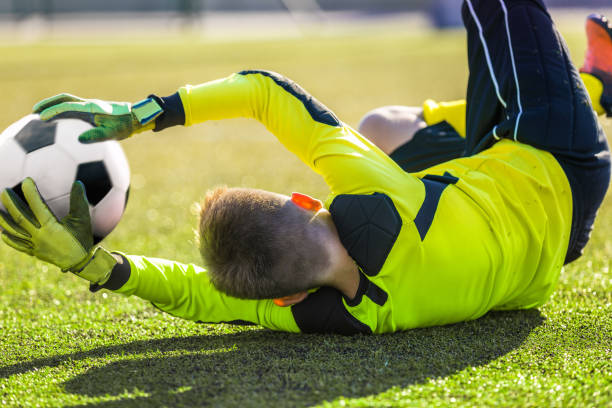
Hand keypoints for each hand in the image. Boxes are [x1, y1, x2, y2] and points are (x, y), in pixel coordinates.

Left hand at [0, 178, 118, 284]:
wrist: (80, 262)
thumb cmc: (82, 239)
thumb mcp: (83, 220)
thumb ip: (79, 201)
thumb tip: (78, 183)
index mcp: (51, 227)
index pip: (37, 207)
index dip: (31, 193)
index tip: (27, 181)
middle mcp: (40, 236)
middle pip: (20, 218)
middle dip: (11, 203)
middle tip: (5, 191)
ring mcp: (35, 245)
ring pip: (14, 231)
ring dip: (4, 220)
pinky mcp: (34, 252)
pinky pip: (17, 245)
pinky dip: (9, 239)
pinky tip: (2, 232)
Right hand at [33, 93, 162, 142]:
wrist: (136, 118)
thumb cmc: (125, 126)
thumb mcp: (113, 133)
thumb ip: (97, 136)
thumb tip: (80, 140)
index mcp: (91, 108)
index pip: (68, 107)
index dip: (54, 112)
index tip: (40, 118)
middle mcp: (88, 104)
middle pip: (64, 99)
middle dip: (48, 104)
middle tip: (33, 112)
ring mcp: (89, 106)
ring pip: (67, 102)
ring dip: (53, 106)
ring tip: (41, 116)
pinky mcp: (91, 110)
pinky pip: (73, 109)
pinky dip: (62, 112)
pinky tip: (58, 124)